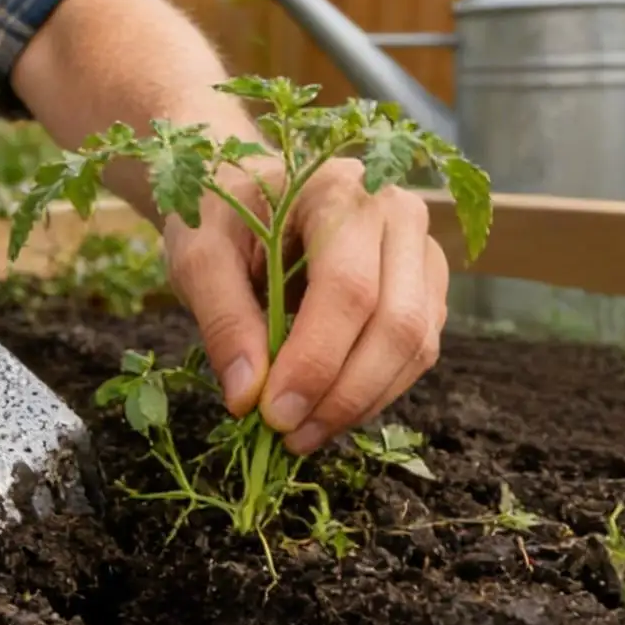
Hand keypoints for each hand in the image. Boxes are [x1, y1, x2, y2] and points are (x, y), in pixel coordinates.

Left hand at [163, 156, 448, 453]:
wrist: (246, 189)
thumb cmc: (221, 215)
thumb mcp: (198, 254)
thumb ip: (222, 319)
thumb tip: (248, 395)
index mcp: (338, 190)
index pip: (347, 287)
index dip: (317, 360)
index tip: (275, 412)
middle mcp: (395, 213)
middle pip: (396, 321)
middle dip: (344, 393)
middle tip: (289, 435)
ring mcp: (420, 249)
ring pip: (416, 343)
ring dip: (362, 401)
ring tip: (302, 433)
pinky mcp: (425, 286)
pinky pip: (417, 350)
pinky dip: (374, 390)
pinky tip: (326, 409)